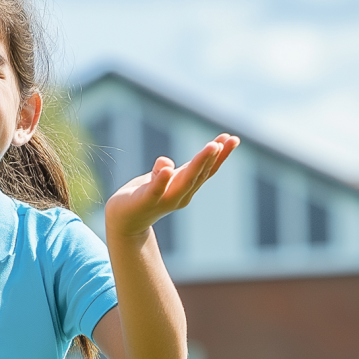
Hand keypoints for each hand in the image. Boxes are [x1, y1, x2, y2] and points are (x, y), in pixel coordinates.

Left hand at [104, 133, 238, 240]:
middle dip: (213, 157)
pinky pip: (155, 190)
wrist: (125, 220)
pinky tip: (168, 169)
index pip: (206, 170)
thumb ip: (168, 169)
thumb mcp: (159, 178)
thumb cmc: (145, 195)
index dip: (220, 156)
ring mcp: (164, 199)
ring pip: (184, 180)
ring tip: (211, 146)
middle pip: (200, 174)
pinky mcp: (145, 201)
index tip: (233, 138)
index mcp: (186, 186)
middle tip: (226, 140)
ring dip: (198, 164)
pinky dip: (162, 180)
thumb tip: (167, 164)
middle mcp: (180, 195)